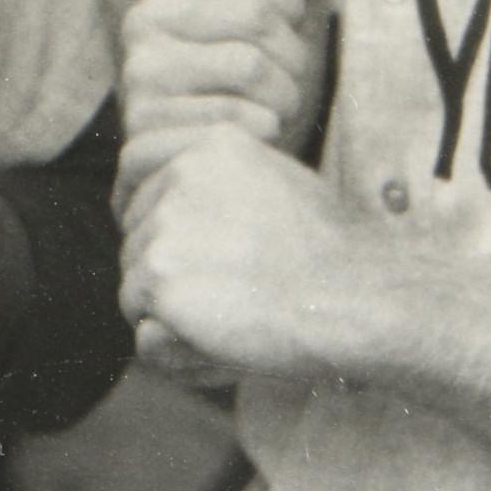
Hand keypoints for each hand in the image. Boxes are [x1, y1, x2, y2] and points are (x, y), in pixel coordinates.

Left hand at [116, 126, 360, 389]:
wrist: (354, 301)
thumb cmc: (329, 257)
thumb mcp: (278, 188)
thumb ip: (219, 188)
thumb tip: (171, 218)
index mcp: (210, 145)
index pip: (140, 179)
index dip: (155, 223)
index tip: (185, 256)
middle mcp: (181, 175)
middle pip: (135, 234)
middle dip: (166, 270)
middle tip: (228, 296)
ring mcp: (166, 226)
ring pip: (135, 282)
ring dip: (172, 310)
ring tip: (234, 317)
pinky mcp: (160, 279)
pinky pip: (143, 325)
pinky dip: (175, 345)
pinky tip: (223, 341)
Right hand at [118, 0, 328, 217]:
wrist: (227, 167)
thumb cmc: (263, 83)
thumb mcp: (286, 17)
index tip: (287, 28)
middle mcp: (143, 22)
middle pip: (255, 15)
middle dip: (292, 55)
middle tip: (284, 81)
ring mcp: (140, 76)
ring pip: (249, 66)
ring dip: (283, 96)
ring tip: (271, 109)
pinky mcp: (146, 131)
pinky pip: (234, 119)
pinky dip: (262, 130)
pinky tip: (252, 136)